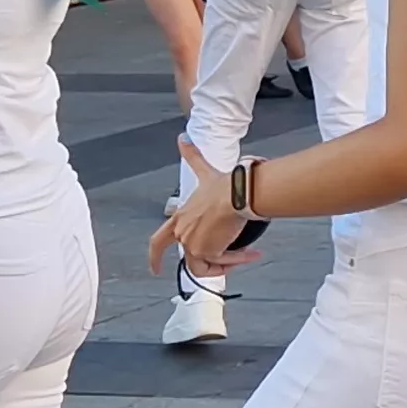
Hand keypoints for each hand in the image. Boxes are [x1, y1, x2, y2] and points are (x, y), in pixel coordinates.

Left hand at [147, 138, 255, 278]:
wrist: (237, 193)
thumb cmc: (224, 185)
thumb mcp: (205, 172)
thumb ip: (193, 157)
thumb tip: (183, 138)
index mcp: (180, 218)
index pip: (158, 241)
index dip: (154, 257)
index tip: (155, 269)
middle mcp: (182, 233)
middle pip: (192, 260)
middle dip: (214, 263)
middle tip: (230, 263)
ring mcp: (192, 244)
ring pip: (208, 265)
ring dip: (229, 262)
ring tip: (247, 254)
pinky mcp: (206, 251)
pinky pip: (222, 264)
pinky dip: (239, 260)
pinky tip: (252, 253)